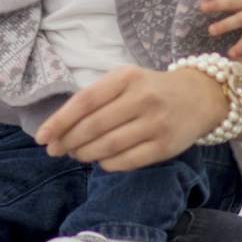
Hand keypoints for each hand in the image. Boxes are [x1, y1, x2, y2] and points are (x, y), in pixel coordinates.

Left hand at [33, 65, 227, 171]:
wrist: (200, 96)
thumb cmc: (150, 89)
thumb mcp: (124, 80)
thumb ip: (95, 98)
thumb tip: (58, 129)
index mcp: (126, 77)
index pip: (84, 101)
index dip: (59, 121)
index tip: (41, 137)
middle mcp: (142, 99)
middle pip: (94, 126)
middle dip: (68, 141)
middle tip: (55, 150)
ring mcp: (156, 124)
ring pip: (109, 146)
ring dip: (85, 154)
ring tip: (75, 154)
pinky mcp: (166, 147)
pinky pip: (127, 161)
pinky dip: (107, 164)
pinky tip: (100, 161)